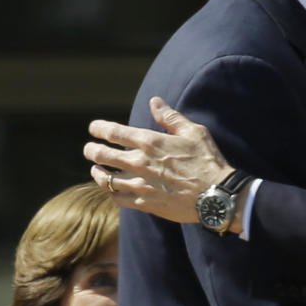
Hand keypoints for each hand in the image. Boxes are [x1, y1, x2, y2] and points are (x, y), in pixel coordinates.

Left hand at [84, 97, 240, 226]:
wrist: (216, 195)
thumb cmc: (208, 161)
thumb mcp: (194, 132)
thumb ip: (170, 118)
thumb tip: (154, 101)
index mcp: (149, 142)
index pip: (112, 132)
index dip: (98, 128)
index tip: (94, 128)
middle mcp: (139, 163)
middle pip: (101, 155)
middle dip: (91, 150)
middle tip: (90, 149)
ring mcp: (140, 185)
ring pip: (104, 179)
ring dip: (97, 172)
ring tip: (96, 169)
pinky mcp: (144, 204)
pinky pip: (117, 198)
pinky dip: (110, 192)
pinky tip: (112, 189)